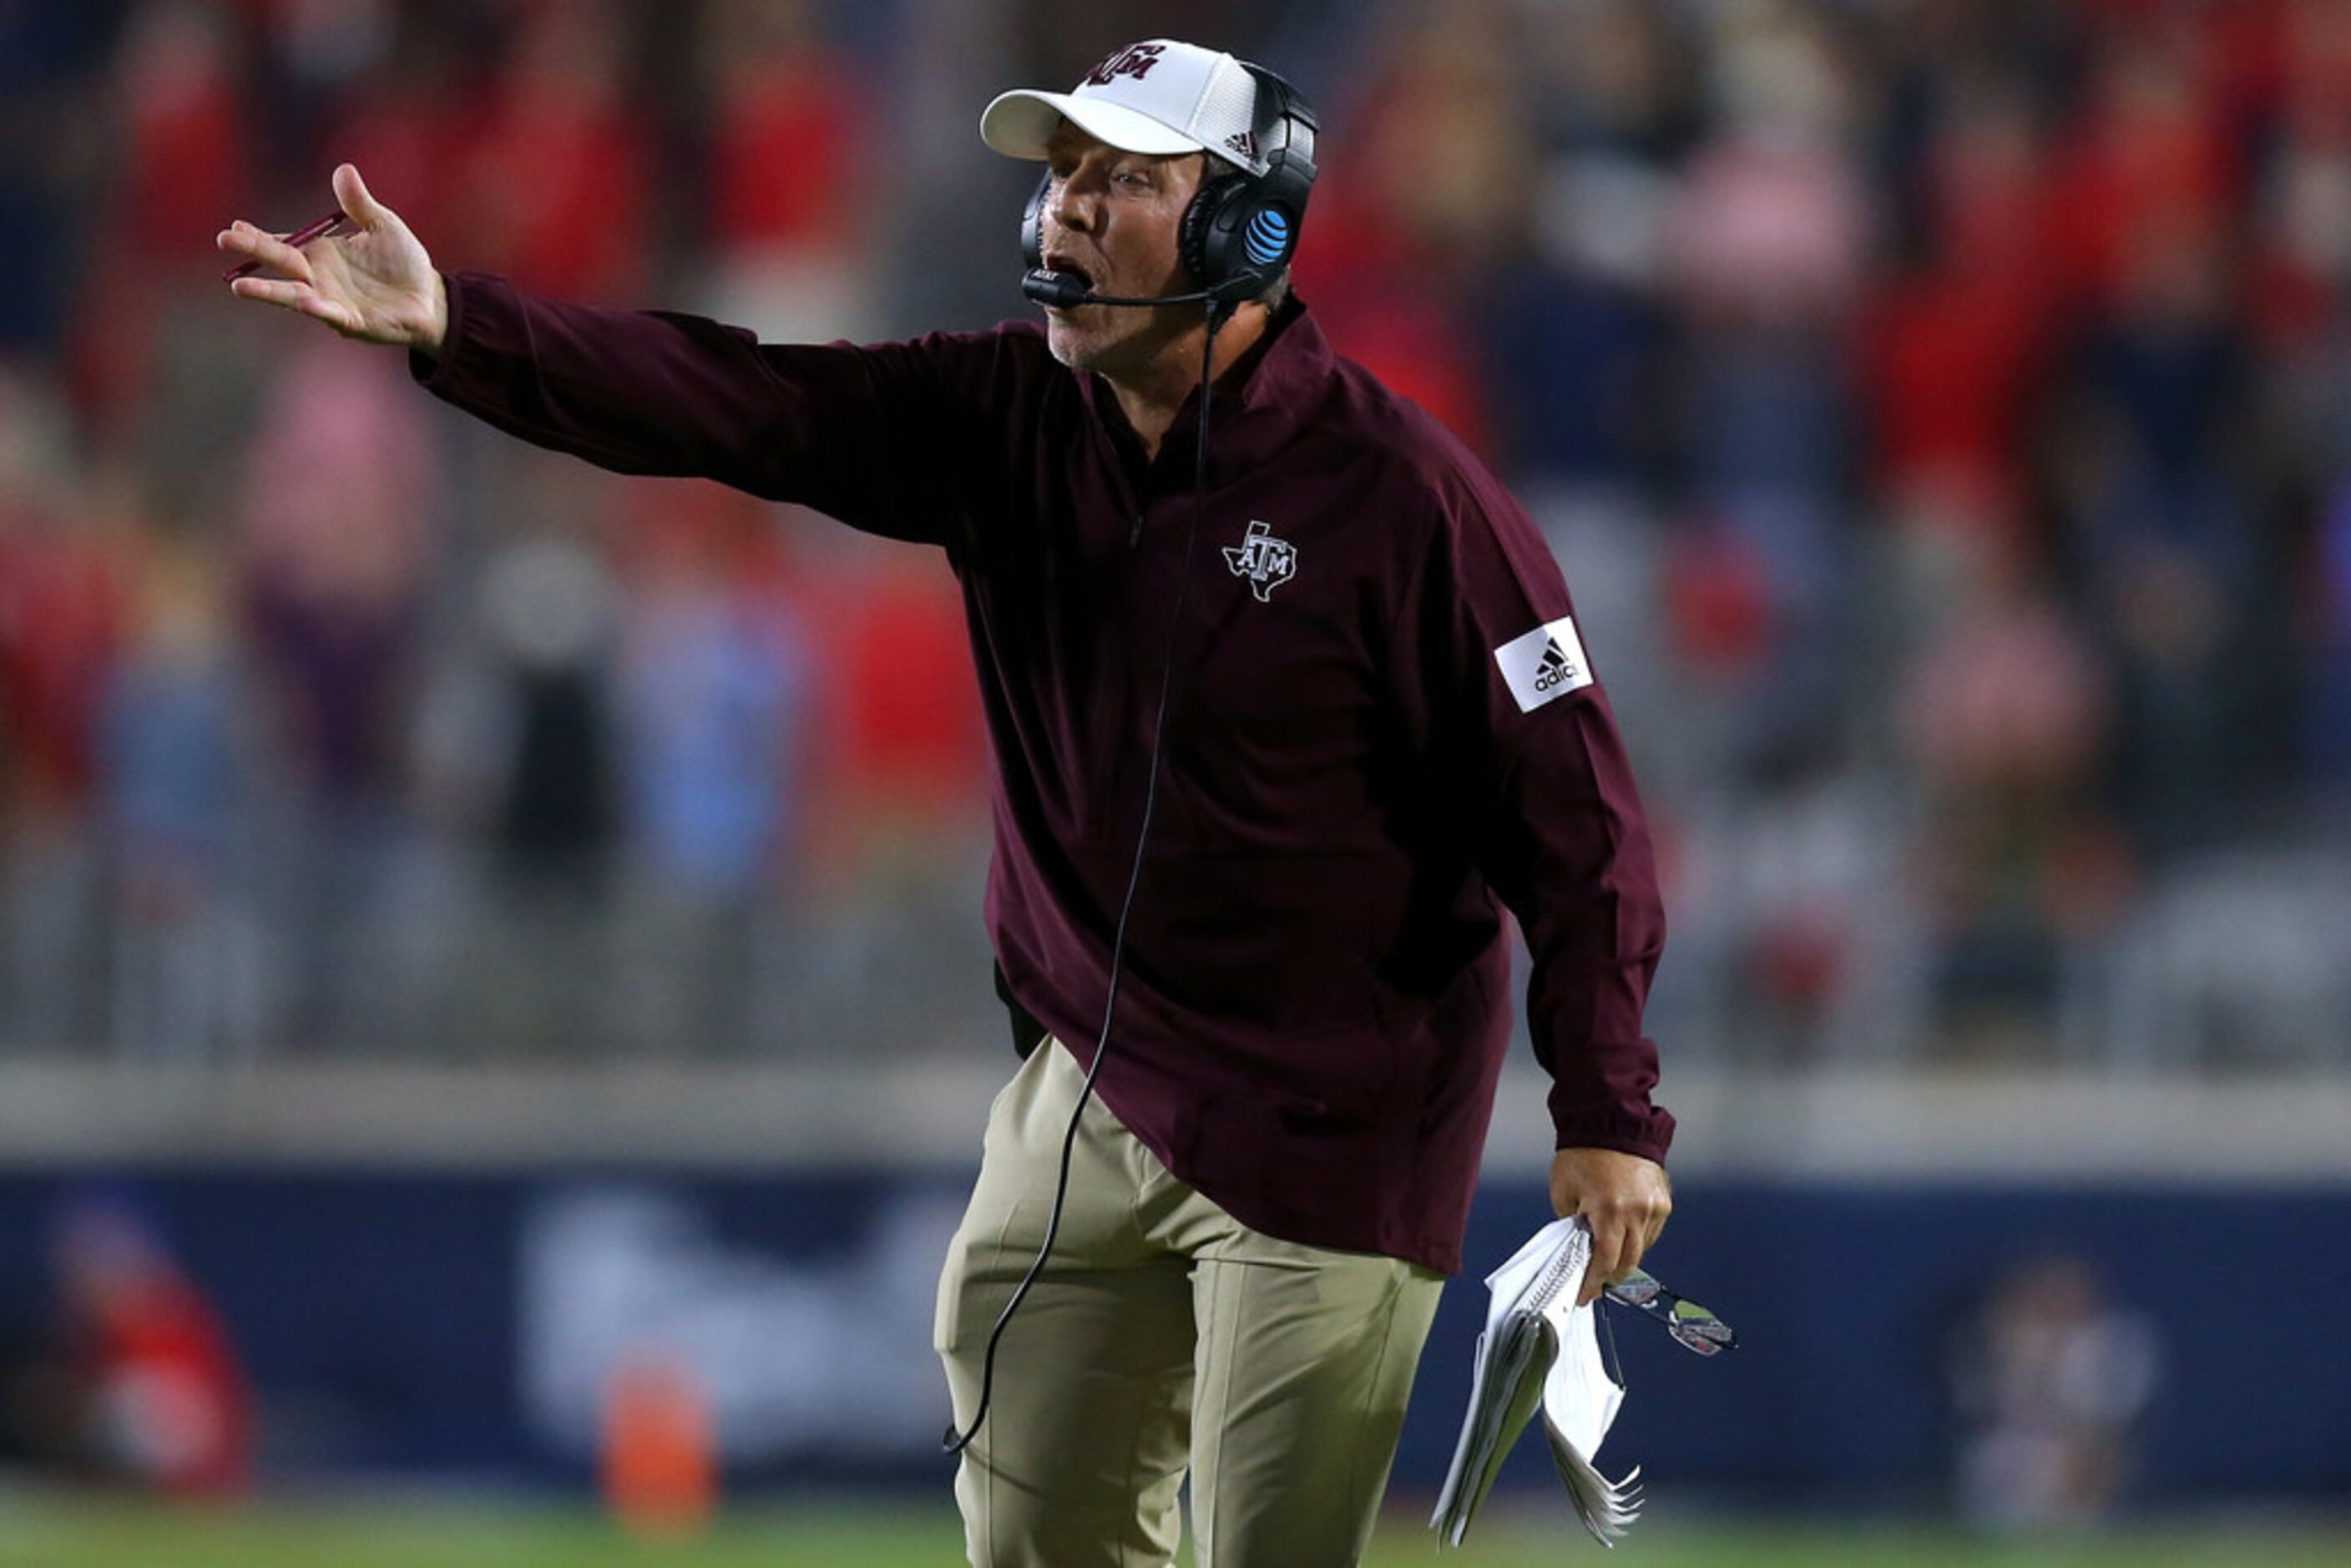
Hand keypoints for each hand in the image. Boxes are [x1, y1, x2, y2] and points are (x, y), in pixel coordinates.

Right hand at [216, 164, 447, 353]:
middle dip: (253, 253)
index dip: (257, 237)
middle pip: (279, 264)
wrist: (430, 297)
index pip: (282, 243)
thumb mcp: (383, 225)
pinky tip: (305, 301)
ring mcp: (332, 301)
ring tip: (240, 287)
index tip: (234, 227)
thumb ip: (359, 203)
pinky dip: (318, 308)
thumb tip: (344, 169)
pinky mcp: (352, 322)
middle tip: (224, 241)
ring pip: (293, 295)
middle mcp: (318, 278)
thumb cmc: (403, 262)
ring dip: (268, 291)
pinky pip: (331, 315)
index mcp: (320, 253)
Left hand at [1550, 1147, 1671, 1304]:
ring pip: (1642, 1249)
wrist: (1609, 1122)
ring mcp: (1654, 1206)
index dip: (1594, 1283)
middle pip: (1628, 1261)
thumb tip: (1579, 1250)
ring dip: (1625, 1257)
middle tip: (1596, 1282)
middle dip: (1610, 1275)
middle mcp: (1636, 1211)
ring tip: (1607, 1257)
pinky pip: (1651, 1231)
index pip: (1604, 1261)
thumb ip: (1573, 1225)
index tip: (1585, 1295)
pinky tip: (1623, 1234)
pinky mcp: (1663, 1200)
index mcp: (1608, 1209)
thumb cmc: (1582, 1154)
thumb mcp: (1564, 1192)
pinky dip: (1637, 1238)